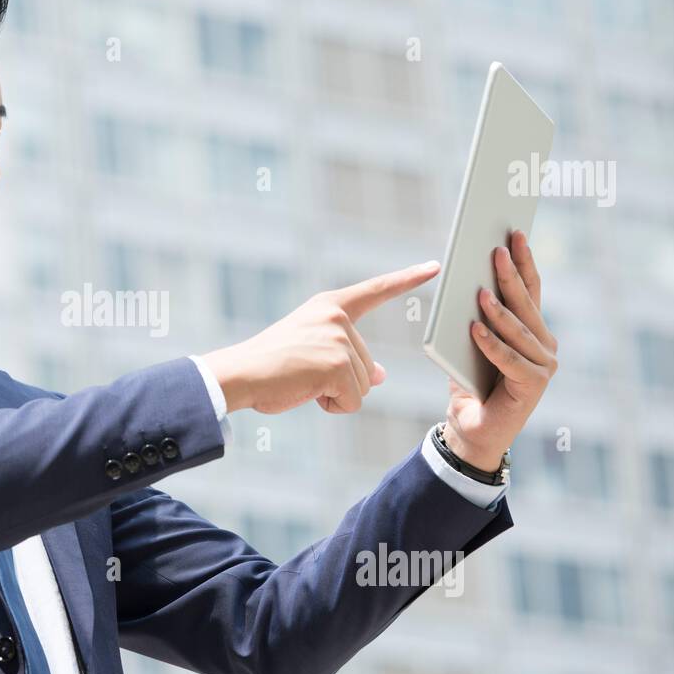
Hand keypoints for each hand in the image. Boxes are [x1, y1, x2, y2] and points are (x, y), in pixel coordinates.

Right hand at [202, 260, 441, 414]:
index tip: (434, 267)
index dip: (406, 279)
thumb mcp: (312, 356)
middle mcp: (337, 317)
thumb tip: (380, 376)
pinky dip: (332, 407)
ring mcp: (339, 339)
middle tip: (300, 374)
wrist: (238, 375)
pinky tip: (306, 392)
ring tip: (300, 382)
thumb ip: (348, 359)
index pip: (375, 291)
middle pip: (366, 366)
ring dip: (333, 395)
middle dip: (338, 382)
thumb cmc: (270, 368)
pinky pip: (352, 401)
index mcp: (329, 306)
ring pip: (361, 386)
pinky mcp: (338, 364)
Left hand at [442, 230, 558, 470]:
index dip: (524, 261)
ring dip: (498, 310)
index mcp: (534, 331)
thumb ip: (477, 316)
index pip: (530, 289)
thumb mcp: (471, 342)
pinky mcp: (533, 385)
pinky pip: (508, 359)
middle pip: (525, 304)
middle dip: (510, 275)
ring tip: (479, 291)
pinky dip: (490, 344)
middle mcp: (545, 345)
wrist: (472, 429)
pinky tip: (474, 329)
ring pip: (518, 331)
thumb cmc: (471, 383)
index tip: (515, 232)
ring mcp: (543, 366)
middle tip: (497, 249)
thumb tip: (469, 282)